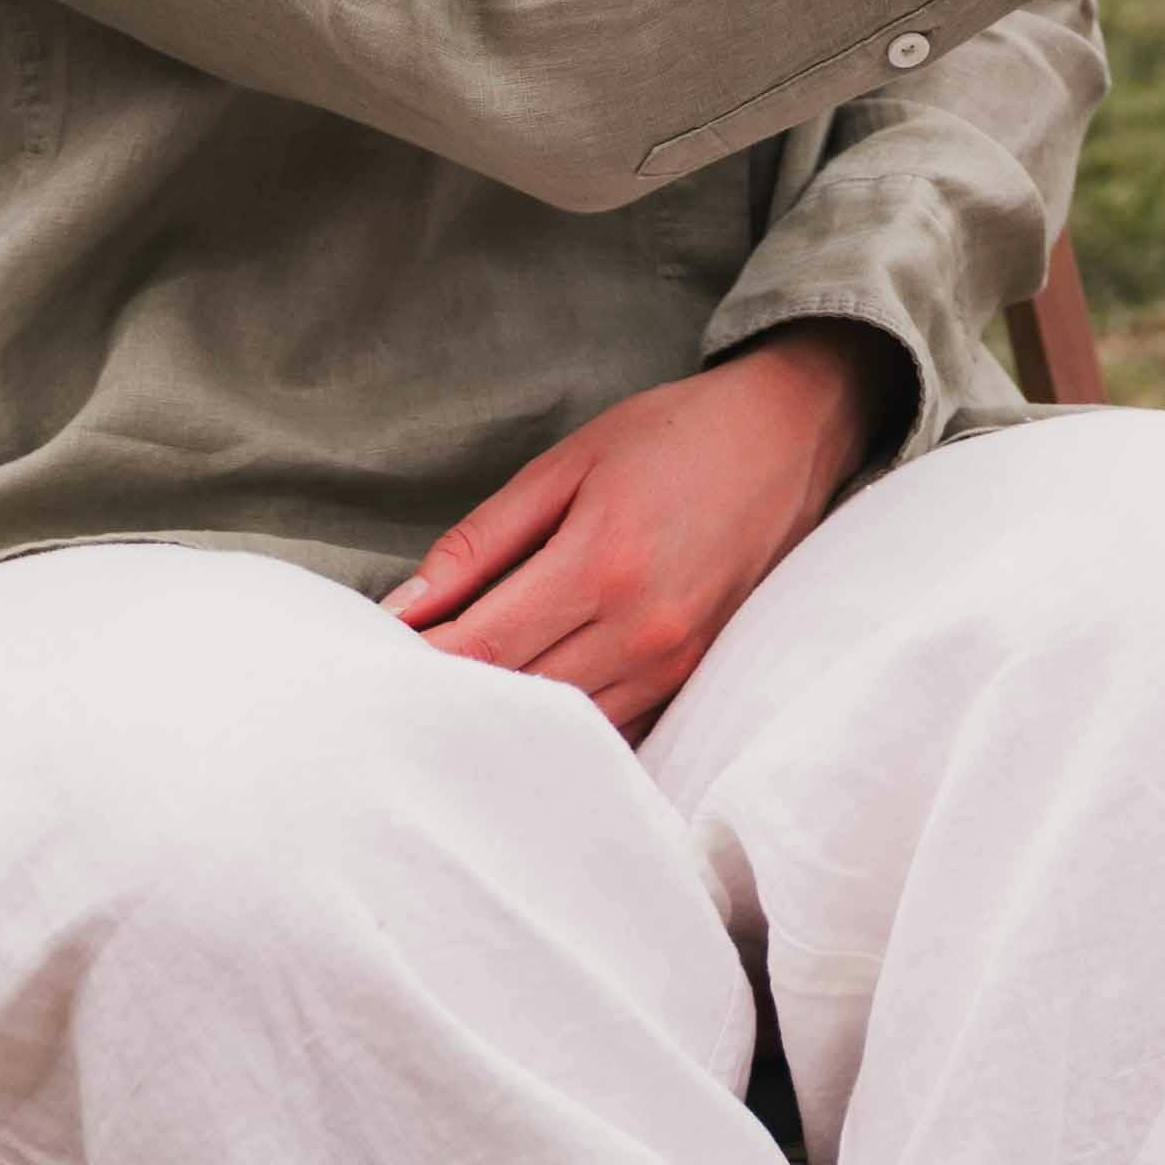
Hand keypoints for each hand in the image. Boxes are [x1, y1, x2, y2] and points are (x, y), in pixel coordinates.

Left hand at [384, 322, 903, 734]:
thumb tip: (402, 608)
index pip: (479, 648)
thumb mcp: (569, 463)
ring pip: (561, 727)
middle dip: (447, 698)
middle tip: (394, 692)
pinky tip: (523, 711)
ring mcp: (674, 661)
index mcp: (601, 563)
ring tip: (450, 702)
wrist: (793, 434)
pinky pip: (612, 729)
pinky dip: (560, 727)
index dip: (416, 665)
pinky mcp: (694, 677)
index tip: (370, 662)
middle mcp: (642, 626)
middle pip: (514, 699)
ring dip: (500, 720)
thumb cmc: (675, 435)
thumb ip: (483, 541)